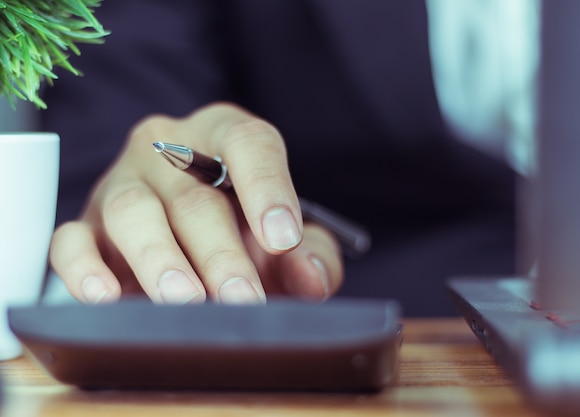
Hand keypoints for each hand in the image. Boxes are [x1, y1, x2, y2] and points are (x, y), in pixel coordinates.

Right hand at [50, 103, 343, 303]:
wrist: (189, 245)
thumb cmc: (243, 233)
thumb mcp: (285, 242)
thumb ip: (311, 256)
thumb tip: (310, 278)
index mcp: (223, 137)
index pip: (247, 142)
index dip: (267, 187)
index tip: (284, 238)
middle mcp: (167, 151)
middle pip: (194, 193)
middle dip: (221, 252)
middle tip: (243, 298)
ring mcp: (121, 184)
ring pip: (134, 213)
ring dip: (161, 261)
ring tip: (186, 301)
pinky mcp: (84, 224)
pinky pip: (71, 240)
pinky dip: (84, 269)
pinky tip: (106, 296)